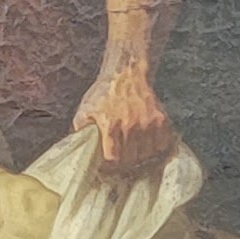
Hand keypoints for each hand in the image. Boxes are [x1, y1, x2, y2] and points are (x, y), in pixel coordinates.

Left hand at [74, 61, 177, 179]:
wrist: (126, 73)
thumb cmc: (104, 93)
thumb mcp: (85, 110)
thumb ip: (81, 131)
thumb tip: (78, 150)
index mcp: (110, 125)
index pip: (113, 159)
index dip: (109, 166)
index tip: (107, 165)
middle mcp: (130, 125)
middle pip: (130, 160)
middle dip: (123, 163)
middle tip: (119, 160)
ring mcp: (148, 123)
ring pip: (146, 155)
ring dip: (139, 157)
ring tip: (132, 152)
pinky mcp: (160, 120)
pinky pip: (161, 144)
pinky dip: (154, 148)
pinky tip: (145, 144)